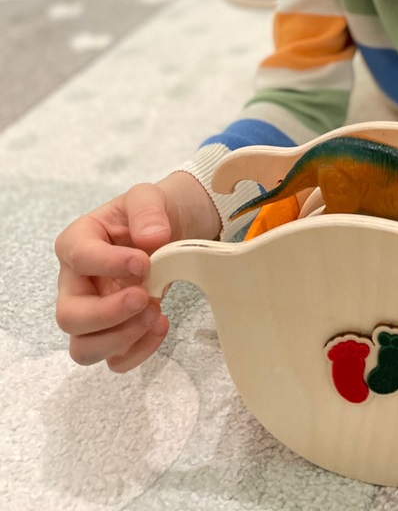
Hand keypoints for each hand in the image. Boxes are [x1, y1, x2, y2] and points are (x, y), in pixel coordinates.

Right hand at [55, 172, 219, 372]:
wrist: (169, 232)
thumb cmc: (147, 216)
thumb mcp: (147, 197)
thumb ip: (147, 210)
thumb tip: (151, 238)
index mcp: (77, 243)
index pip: (78, 257)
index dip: (109, 264)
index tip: (144, 262)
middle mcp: (76, 284)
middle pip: (69, 316)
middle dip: (107, 314)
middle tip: (144, 296)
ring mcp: (92, 313)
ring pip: (84, 348)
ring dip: (121, 338)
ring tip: (155, 313)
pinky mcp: (113, 333)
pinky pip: (115, 359)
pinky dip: (138, 351)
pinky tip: (160, 325)